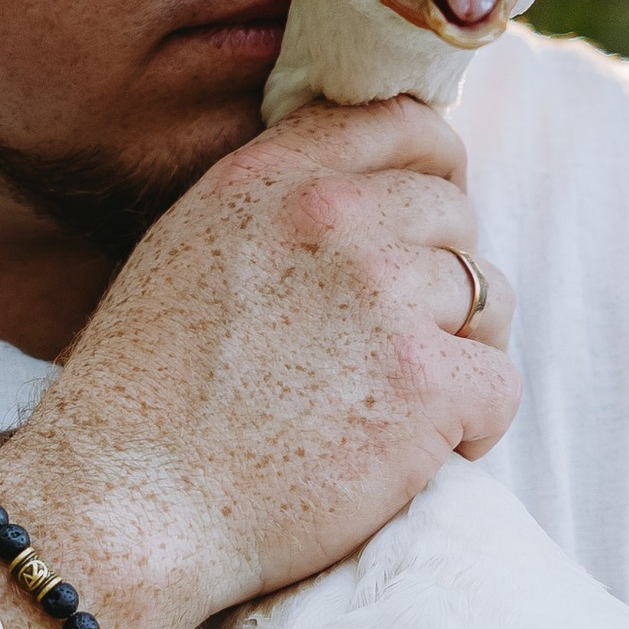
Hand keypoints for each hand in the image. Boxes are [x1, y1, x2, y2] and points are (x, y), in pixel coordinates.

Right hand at [0, 99, 517, 628]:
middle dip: (441, 277)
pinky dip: (476, 426)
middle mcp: (333, 218)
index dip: (435, 167)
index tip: (429, 217)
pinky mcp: (426, 383)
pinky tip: (424, 455)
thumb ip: (271, 211)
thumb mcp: (183, 255)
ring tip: (407, 406)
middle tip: (400, 344)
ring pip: (489, 296)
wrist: (129, 506)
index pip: (400, 121)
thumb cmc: (142, 405)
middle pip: (454, 214)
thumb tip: (360, 199)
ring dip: (462, 350)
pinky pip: (500, 382)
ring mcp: (385, 297)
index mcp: (268, 178)